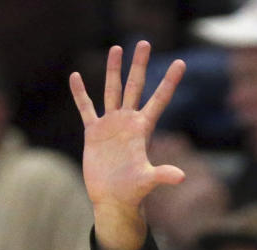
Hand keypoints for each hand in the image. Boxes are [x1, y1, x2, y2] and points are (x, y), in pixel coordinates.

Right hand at [69, 40, 186, 249]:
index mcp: (142, 130)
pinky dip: (80, 94)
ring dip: (113, 70)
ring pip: (112, 91)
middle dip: (140, 65)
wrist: (112, 200)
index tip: (181, 63)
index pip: (159, 100)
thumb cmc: (132, 192)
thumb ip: (163, 175)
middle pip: (135, 87)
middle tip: (144, 43)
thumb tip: (181, 177)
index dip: (169, 82)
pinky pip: (86, 108)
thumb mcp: (147, 181)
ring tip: (117, 48)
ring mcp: (111, 126)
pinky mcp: (93, 132)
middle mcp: (128, 123)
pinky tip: (75, 77)